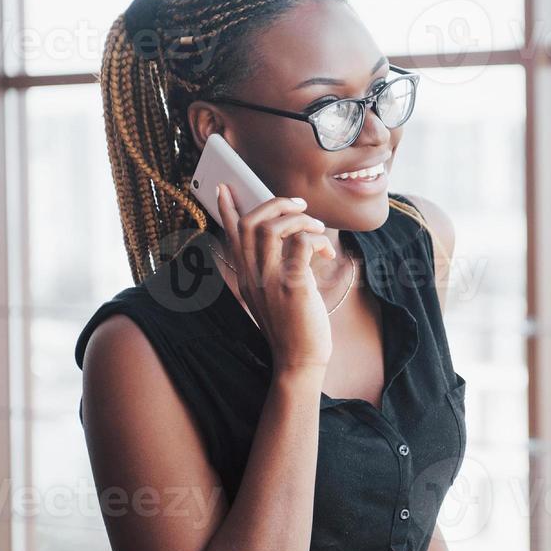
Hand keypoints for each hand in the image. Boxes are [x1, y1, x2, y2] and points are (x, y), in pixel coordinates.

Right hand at [215, 182, 336, 371]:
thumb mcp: (274, 297)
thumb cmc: (294, 328)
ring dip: (297, 219)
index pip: (232, 236)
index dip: (227, 209)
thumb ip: (273, 271)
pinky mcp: (293, 287)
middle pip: (250, 224)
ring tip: (315, 226)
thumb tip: (290, 243)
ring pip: (271, 228)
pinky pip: (300, 245)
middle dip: (274, 204)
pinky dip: (315, 239)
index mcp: (246, 277)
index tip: (224, 188)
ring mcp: (270, 282)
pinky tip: (326, 251)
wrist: (299, 362)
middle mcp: (252, 277)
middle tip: (298, 206)